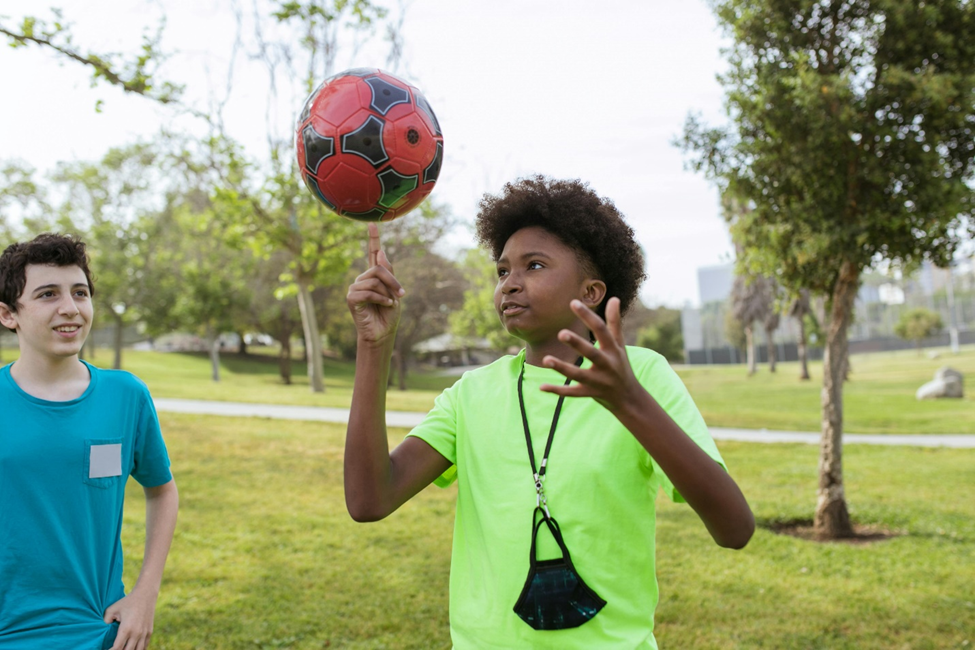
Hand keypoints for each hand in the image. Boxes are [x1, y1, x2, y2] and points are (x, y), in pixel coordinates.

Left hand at [104, 588, 157, 649]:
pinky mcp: (149, 632)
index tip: (106, 649)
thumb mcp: (112, 609)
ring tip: (123, 648)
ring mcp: (144, 633)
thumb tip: (103, 629)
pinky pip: (144, 647)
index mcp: (126, 629)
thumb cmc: (127, 602)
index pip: (117, 648)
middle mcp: (136, 633)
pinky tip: (132, 648)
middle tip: (114, 648)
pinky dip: (138, 649)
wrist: (146, 595)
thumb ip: (105, 620)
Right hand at [346, 222, 404, 346]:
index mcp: (374, 276)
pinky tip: (385, 306)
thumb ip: (388, 272)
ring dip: (387, 293)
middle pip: (378, 268)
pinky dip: (381, 299)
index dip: (373, 239)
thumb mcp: (394, 291)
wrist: (382, 333)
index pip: (372, 254)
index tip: (372, 224)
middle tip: (401, 295)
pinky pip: (368, 291)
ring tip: (391, 303)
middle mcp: (362, 279)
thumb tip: (381, 252)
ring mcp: (355, 288)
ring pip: (374, 280)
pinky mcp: (351, 298)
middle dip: (393, 281)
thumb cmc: (388, 314)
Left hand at [539, 297, 642, 412]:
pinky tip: (541, 386)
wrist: (630, 397)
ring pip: (578, 375)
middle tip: (561, 333)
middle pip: (591, 353)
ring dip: (562, 368)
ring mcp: (598, 381)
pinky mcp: (589, 394)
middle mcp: (607, 365)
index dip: (588, 316)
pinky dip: (557, 390)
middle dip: (577, 344)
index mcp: (613, 350)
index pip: (601, 330)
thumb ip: (614, 322)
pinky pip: (572, 393)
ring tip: (546, 359)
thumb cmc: (621, 365)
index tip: (573, 302)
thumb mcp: (619, 344)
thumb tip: (614, 298)